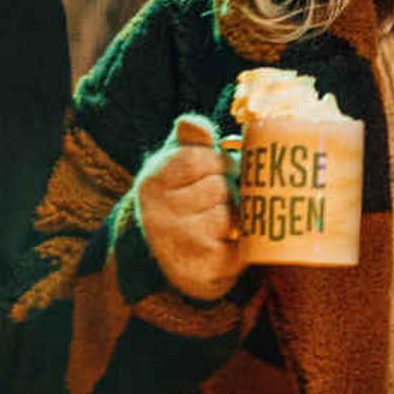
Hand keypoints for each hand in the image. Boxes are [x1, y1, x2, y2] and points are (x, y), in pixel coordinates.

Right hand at [132, 114, 244, 301]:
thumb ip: (188, 140)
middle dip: (228, 190)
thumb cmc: (180, 199)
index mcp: (152, 183)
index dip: (217, 162)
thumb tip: (192, 123)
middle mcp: (159, 215)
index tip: (218, 170)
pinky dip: (240, 242)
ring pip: (228, 215)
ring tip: (220, 222)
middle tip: (220, 200)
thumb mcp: (175, 165)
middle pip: (218, 187)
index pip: (196, 158)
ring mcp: (179, 244)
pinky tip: (227, 242)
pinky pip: (239, 246)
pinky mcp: (203, 269)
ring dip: (234, 217)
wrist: (170, 259)